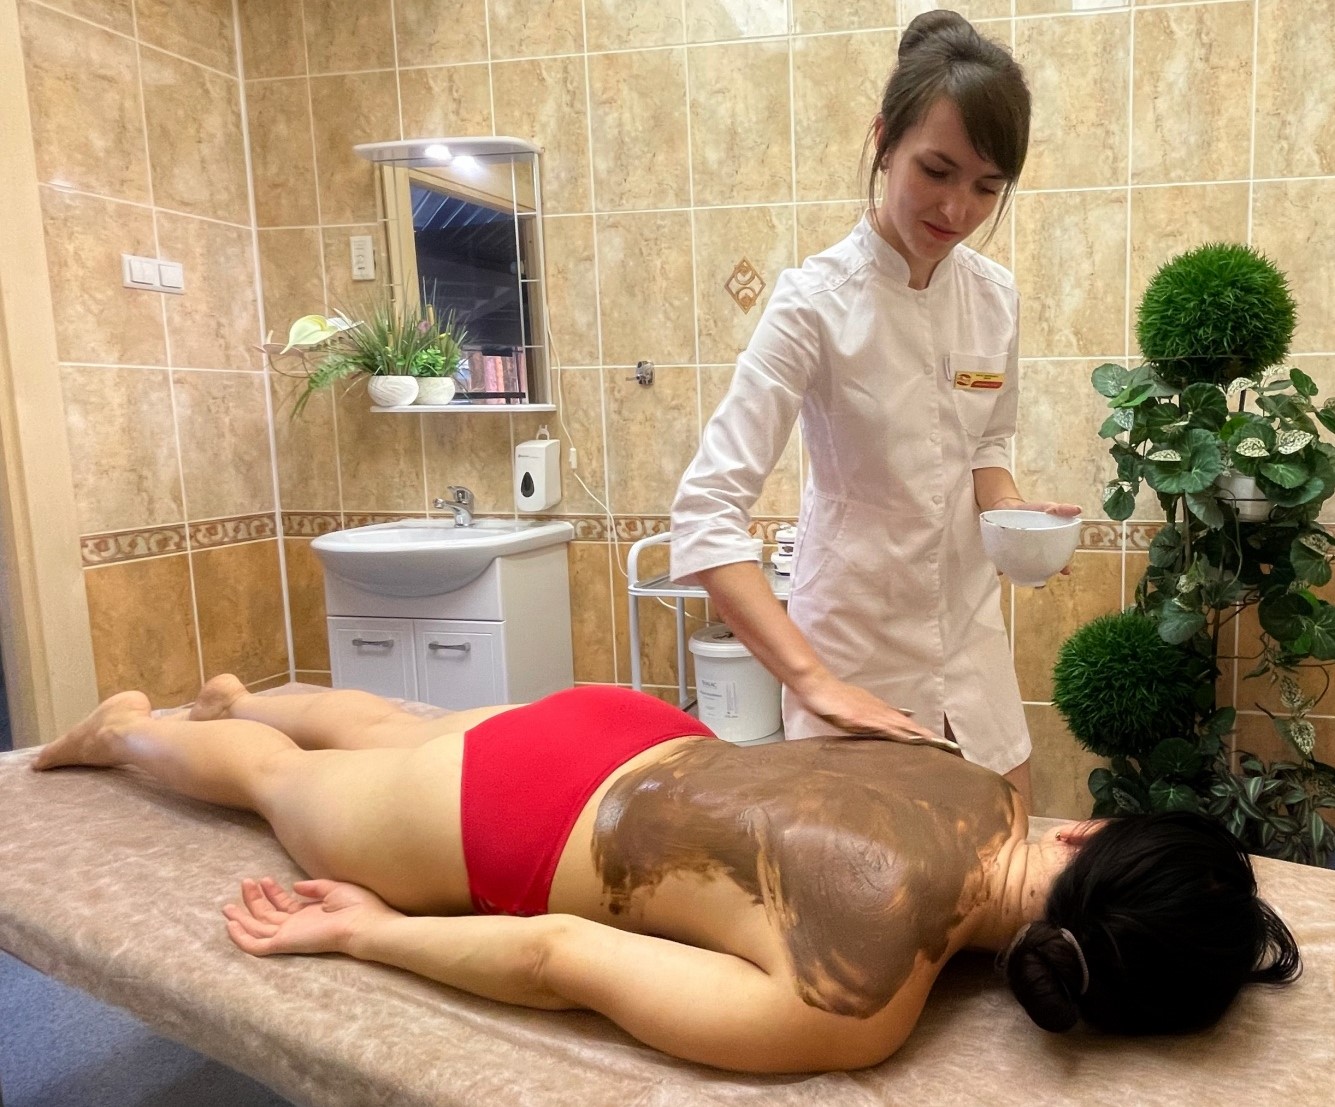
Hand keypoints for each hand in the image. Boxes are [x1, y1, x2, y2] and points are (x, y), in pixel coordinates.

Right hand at [222, 876, 400, 956]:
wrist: (364, 923)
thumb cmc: (357, 907)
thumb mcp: (333, 889)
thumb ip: (314, 888)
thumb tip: (294, 885)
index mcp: (309, 915)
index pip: (283, 906)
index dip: (272, 892)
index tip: (264, 878)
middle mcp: (296, 926)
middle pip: (267, 915)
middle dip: (253, 900)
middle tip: (243, 883)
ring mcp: (289, 935)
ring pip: (257, 929)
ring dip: (242, 916)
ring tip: (228, 904)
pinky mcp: (284, 943)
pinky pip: (256, 945)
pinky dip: (241, 938)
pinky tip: (229, 926)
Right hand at [795, 673, 959, 751]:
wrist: (816, 684)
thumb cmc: (831, 697)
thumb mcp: (853, 706)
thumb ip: (870, 714)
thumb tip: (885, 719)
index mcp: (877, 709)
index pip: (904, 722)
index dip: (921, 731)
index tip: (938, 741)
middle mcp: (878, 709)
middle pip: (908, 724)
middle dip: (927, 735)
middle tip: (948, 746)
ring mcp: (870, 713)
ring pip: (900, 725)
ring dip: (918, 734)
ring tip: (936, 744)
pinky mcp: (860, 717)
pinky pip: (883, 727)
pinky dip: (898, 733)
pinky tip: (908, 739)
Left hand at [991, 497, 1081, 574]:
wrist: (1006, 507)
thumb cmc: (1031, 511)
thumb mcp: (1046, 508)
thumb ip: (1061, 509)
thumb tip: (1078, 509)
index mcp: (1048, 547)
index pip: (1059, 560)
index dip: (1063, 567)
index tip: (1066, 571)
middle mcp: (1034, 555)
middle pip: (1041, 570)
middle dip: (1041, 578)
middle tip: (1041, 584)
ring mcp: (1019, 556)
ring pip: (1023, 572)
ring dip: (1023, 578)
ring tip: (1022, 580)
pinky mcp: (1003, 555)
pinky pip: (1003, 566)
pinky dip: (1002, 569)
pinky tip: (1002, 571)